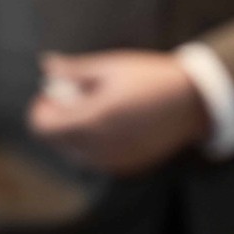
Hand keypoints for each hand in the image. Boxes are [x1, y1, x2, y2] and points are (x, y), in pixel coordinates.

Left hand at [27, 52, 211, 176]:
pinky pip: (96, 160)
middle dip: (59, 118)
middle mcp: (98, 148)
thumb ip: (74, 70)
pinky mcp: (126, 168)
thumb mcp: (111, 66)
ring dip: (76, 132)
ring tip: (100, 107)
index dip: (42, 109)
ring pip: (74, 153)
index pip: (42, 127)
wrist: (192, 101)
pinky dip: (95, 143)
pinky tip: (116, 122)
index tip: (54, 93)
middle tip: (78, 95)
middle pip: (56, 141)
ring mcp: (112, 162)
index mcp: (92, 119)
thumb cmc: (150, 77)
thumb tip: (46, 65)